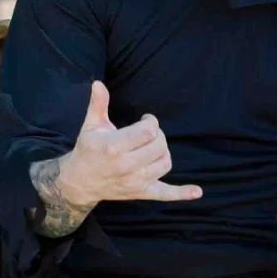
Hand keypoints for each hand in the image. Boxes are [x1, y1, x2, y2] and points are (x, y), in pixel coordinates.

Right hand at [47, 81, 202, 211]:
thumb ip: (98, 104)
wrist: (80, 181)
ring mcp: (135, 181)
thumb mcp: (91, 125)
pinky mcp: (141, 192)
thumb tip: (98, 84)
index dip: (151, 122)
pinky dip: (182, 193)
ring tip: (152, 147)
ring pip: (165, 162)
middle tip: (147, 133)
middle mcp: (126, 166)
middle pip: (159, 145)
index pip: (149, 131)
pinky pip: (165, 194)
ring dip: (163, 152)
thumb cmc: (88, 149)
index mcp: (114, 147)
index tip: (145, 120)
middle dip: (157, 135)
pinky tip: (197, 191)